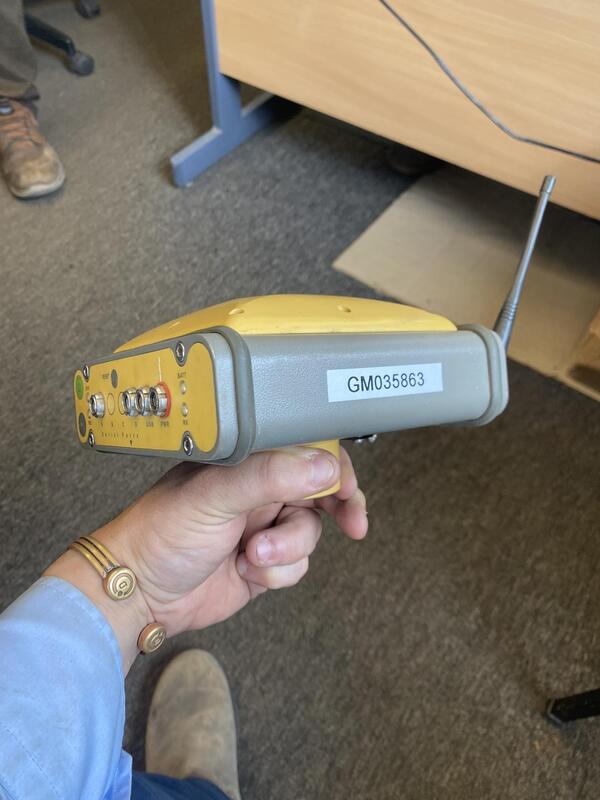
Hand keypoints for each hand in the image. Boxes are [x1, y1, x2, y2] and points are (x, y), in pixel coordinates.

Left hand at [91, 447, 366, 637]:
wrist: (141, 592)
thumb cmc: (163, 530)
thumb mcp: (216, 494)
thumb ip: (270, 476)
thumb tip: (324, 467)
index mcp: (247, 459)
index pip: (304, 448)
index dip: (333, 465)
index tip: (347, 486)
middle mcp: (259, 489)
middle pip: (320, 491)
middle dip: (336, 509)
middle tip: (352, 523)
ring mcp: (264, 526)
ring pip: (310, 533)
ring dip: (288, 547)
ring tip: (253, 553)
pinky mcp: (265, 563)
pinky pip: (297, 565)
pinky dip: (278, 572)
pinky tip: (248, 571)